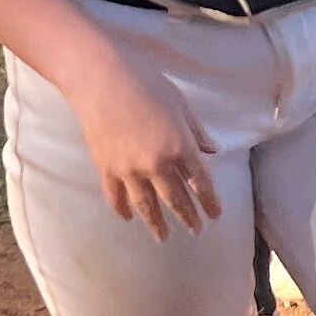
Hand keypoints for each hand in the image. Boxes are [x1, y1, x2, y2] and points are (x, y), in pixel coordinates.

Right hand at [64, 48, 221, 238]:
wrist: (100, 78)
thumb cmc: (145, 82)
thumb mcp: (180, 103)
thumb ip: (197, 130)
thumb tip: (212, 150)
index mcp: (180, 146)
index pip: (201, 182)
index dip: (210, 201)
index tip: (216, 215)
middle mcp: (156, 164)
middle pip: (176, 198)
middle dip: (188, 217)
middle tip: (196, 230)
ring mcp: (129, 170)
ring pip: (146, 205)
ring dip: (156, 223)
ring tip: (162, 237)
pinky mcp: (106, 168)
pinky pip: (115, 196)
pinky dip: (122, 209)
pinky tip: (128, 217)